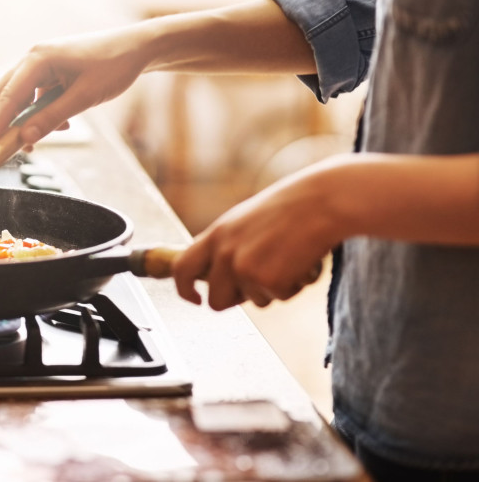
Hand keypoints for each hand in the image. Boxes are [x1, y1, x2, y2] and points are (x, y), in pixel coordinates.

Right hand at [0, 26, 152, 151]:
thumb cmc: (114, 66)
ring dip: (29, 119)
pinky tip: (64, 121)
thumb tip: (25, 138)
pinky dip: (41, 111)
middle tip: (20, 149)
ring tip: (56, 132)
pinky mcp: (50, 70)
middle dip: (9, 124)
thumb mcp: (84, 98)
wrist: (137, 48)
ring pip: (19, 97)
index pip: (7, 98)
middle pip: (4, 96)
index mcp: (38, 59)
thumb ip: (51, 118)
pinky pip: (34, 95)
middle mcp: (33, 57)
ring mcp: (40, 62)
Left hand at [172, 157, 346, 310]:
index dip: (184, 289)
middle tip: (261, 282)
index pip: (182, 268)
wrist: (322, 202)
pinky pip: (280, 298)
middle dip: (237, 300)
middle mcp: (224, 253)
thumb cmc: (291, 208)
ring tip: (289, 258)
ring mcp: (244, 269)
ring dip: (273, 289)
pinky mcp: (268, 281)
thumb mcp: (245, 221)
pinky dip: (294, 286)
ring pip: (254, 302)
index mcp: (216, 234)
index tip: (194, 299)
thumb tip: (217, 276)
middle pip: (216, 301)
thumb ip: (228, 246)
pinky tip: (302, 262)